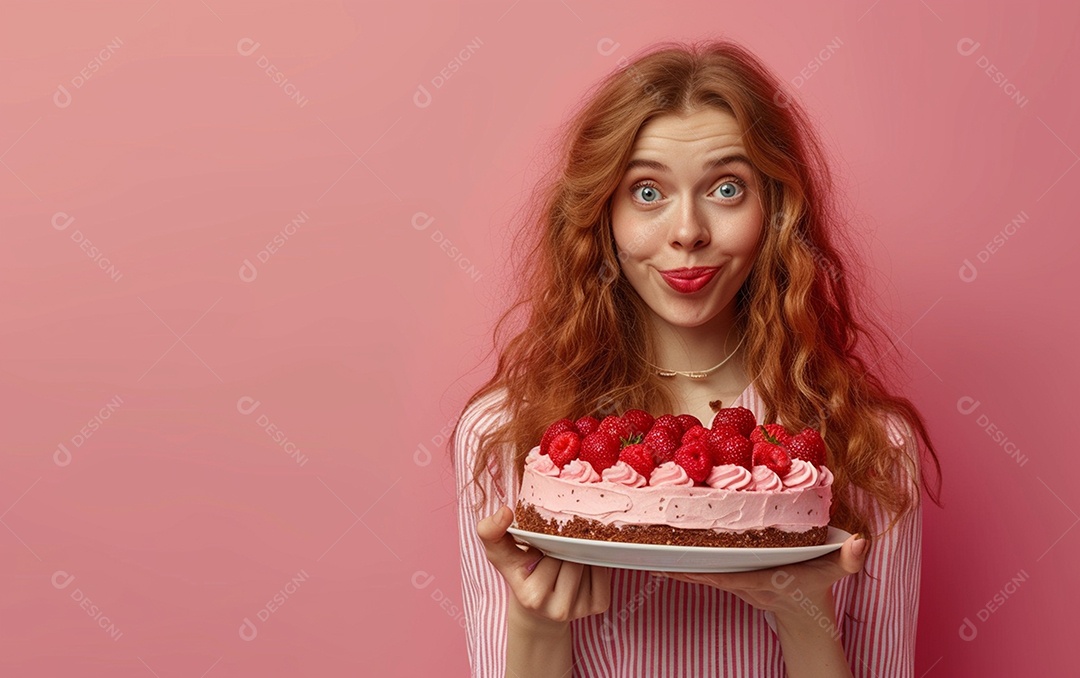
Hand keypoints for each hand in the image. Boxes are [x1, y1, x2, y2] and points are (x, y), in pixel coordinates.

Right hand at [476, 505, 611, 625]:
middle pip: (573, 557)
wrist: (537, 608)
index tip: (542, 534)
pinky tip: (580, 565)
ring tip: (565, 554)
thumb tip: (504, 511)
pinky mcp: (598, 605)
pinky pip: (604, 571)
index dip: (548, 539)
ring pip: (589, 562)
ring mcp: (580, 610)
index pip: (551, 553)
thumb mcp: (500, 554)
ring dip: (580, 552)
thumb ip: (491, 532)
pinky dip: (595, 562)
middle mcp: (557, 610)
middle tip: (556, 544)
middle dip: (565, 544)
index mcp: (532, 597)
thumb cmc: (521, 572)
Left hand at [655, 533, 867, 620]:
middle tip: (648, 546)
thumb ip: (849, 559)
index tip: (678, 559)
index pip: (727, 574)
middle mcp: (741, 580)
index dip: (702, 567)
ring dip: (676, 560)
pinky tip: (663, 551)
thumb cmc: (815, 585)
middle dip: (678, 561)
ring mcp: (732, 580)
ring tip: (646, 545)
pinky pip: (702, 568)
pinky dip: (684, 561)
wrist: (805, 611)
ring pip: (699, 570)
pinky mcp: (728, 577)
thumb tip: (860, 543)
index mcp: (760, 579)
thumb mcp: (835, 571)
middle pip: (703, 571)